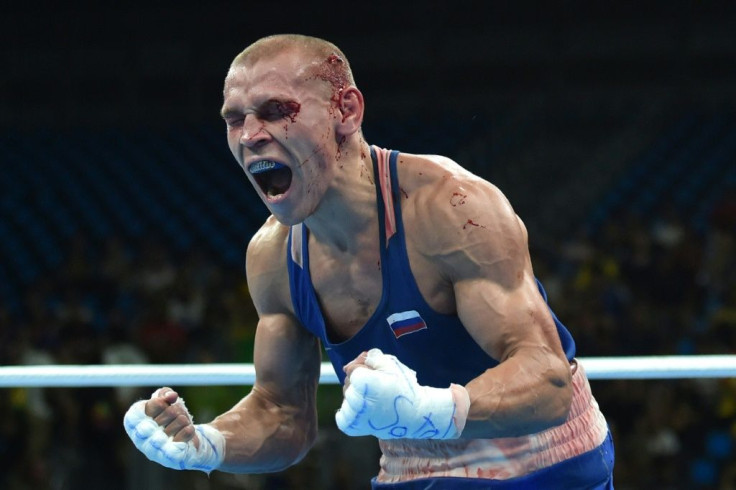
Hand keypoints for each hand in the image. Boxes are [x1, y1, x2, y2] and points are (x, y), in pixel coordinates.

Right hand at [123, 387, 224, 472]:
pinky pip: (185, 434)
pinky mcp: (171, 457)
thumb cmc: (171, 421)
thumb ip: (164, 393)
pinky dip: (189, 429)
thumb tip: (170, 396)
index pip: (140, 409)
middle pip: (166, 411)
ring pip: (179, 420)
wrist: (186, 444)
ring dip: (184, 420)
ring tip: (181, 426)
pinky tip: (187, 432)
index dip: (157, 402)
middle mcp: (141, 440)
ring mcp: (155, 450)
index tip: (165, 402)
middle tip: (176, 416)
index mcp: (134, 426)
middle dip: (175, 410)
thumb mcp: (165, 403)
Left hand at [335, 349, 469, 439]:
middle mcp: (356, 400)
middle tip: (380, 388)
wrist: (415, 416)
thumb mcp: (391, 364)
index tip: (379, 374)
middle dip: (360, 382)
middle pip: (348, 383)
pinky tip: (365, 410)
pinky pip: (342, 416)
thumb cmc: (404, 388)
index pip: (352, 369)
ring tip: (376, 400)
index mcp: (363, 382)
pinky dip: (349, 413)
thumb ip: (371, 356)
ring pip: (346, 397)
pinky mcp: (353, 428)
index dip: (365, 368)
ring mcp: (354, 416)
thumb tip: (349, 365)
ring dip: (356, 396)